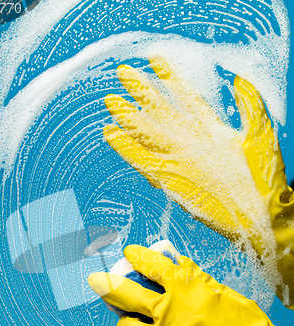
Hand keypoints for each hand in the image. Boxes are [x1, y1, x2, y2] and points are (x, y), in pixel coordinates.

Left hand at [89, 245, 293, 325]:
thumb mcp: (220, 292)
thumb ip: (192, 278)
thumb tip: (172, 263)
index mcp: (185, 288)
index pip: (152, 264)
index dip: (137, 256)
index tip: (130, 253)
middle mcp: (168, 312)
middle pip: (124, 294)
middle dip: (106, 284)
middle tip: (96, 280)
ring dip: (127, 323)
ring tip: (133, 323)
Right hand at [103, 58, 293, 307]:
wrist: (260, 212)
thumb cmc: (265, 176)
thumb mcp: (260, 133)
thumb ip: (249, 105)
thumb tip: (239, 80)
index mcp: (211, 130)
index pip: (186, 99)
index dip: (171, 79)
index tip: (156, 60)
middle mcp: (191, 142)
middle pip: (161, 112)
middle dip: (142, 92)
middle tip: (124, 72)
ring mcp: (179, 160)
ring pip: (149, 135)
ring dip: (130, 118)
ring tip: (112, 101)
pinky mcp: (170, 181)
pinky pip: (143, 162)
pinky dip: (127, 150)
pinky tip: (112, 135)